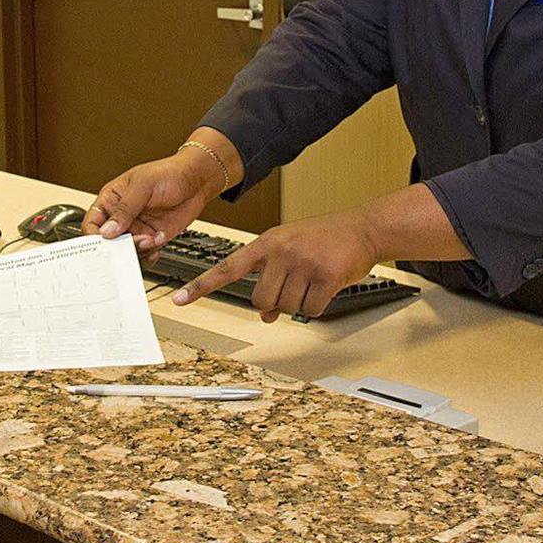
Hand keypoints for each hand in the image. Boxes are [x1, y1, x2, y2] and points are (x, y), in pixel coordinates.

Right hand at [84, 148, 222, 253]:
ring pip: (127, 251)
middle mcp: (122, 216)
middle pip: (109, 242)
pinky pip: (145, 253)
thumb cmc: (169, 173)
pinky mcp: (152, 237)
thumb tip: (107, 230)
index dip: (94, 236)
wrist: (198, 180)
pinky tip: (158, 242)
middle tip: (133, 243)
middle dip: (119, 247)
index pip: (92, 223)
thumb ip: (125, 209)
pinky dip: (150, 254)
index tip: (104, 244)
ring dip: (138, 250)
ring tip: (151, 240)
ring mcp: (137, 228)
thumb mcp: (143, 186)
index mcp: (111, 199)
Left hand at [171, 212, 381, 321]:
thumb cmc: (324, 240)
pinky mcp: (326, 275)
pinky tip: (326, 287)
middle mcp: (281, 250)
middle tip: (294, 287)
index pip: (228, 267)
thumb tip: (264, 314)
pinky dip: (317, 306)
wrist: (363, 228)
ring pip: (285, 307)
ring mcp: (303, 262)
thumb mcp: (290, 253)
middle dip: (275, 302)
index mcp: (266, 242)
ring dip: (299, 303)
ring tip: (313, 280)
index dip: (202, 285)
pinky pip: (309, 310)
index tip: (180, 299)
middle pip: (260, 299)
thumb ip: (271, 278)